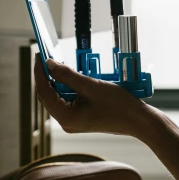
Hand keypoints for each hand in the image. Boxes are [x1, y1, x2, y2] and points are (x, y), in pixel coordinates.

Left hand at [34, 56, 151, 136]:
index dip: (40, 73)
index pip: (44, 93)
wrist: (139, 121)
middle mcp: (67, 123)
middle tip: (47, 58)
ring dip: (59, 81)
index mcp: (66, 118)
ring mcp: (74, 122)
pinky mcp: (82, 118)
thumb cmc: (120, 106)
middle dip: (47, 77)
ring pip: (59, 98)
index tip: (39, 56)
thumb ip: (68, 75)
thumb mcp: (92, 86)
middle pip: (49, 96)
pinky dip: (69, 88)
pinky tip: (72, 76)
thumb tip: (49, 64)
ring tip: (59, 64)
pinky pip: (69, 101)